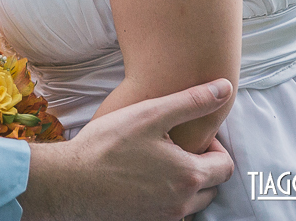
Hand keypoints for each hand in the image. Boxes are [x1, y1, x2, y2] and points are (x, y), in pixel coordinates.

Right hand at [19, 79, 234, 220]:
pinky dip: (166, 196)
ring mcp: (163, 217)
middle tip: (174, 148)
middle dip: (202, 166)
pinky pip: (169, 211)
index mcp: (189, 176)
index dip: (214, 147)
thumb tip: (225, 88)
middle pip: (212, 187)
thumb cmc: (108, 145)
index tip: (190, 136)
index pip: (226, 166)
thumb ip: (191, 101)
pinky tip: (143, 178)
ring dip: (185, 184)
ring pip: (191, 203)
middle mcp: (181, 203)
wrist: (70, 181)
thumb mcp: (150, 114)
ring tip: (159, 162)